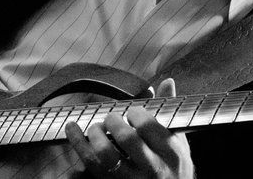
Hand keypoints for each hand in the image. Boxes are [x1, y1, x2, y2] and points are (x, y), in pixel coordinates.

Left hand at [66, 78, 193, 177]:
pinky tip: (73, 130)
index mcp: (171, 153)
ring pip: (106, 155)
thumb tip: (168, 82)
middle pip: (127, 139)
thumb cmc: (174, 168)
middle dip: (113, 121)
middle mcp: (153, 169)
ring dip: (95, 135)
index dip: (136, 113)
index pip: (149, 126)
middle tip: (111, 119)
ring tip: (96, 128)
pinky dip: (79, 145)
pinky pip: (92, 166)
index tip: (132, 113)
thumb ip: (169, 114)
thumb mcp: (179, 143)